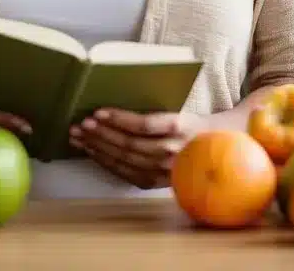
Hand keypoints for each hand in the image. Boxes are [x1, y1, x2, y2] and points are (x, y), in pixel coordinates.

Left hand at [70, 108, 205, 189]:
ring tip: (79, 137)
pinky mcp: (155, 183)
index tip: (98, 112)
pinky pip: (125, 173)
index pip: (144, 125)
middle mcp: (172, 151)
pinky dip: (106, 162)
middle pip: (130, 144)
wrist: (215, 151)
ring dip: (98, 148)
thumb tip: (113, 110)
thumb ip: (153, 114)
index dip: (119, 119)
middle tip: (80, 124)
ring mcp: (163, 171)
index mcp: (179, 127)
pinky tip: (92, 152)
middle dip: (101, 134)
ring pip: (124, 159)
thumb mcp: (178, 112)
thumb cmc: (190, 125)